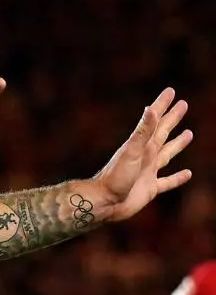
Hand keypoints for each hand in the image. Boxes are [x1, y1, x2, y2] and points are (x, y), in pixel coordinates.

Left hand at [90, 88, 192, 223]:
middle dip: (172, 118)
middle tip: (183, 104)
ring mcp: (149, 172)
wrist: (105, 202)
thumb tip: (151, 109)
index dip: (163, 105)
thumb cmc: (115, 177)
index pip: (155, 120)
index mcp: (142, 145)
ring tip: (188, 133)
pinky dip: (178, 178)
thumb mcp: (131, 152)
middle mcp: (146, 156)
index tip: (171, 91)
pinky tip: (188, 174)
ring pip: (168, 154)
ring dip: (177, 144)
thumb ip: (142, 132)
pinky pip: (168, 182)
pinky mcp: (151, 189)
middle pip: (163, 132)